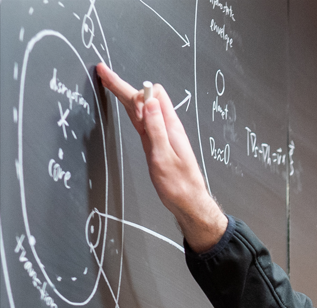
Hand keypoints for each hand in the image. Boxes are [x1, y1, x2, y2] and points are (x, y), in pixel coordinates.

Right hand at [95, 63, 227, 251]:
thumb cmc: (179, 185)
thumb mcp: (165, 157)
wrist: (189, 202)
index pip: (153, 95)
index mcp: (171, 127)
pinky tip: (126, 105)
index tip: (110, 79)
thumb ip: (157, 129)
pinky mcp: (157, 143)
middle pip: (144, 99)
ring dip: (125, 94)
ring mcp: (162, 134)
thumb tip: (150, 101)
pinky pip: (143, 121)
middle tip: (103, 71)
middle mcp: (167, 127)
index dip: (131, 88)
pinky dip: (132, 110)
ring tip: (108, 80)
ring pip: (141, 109)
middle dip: (122, 85)